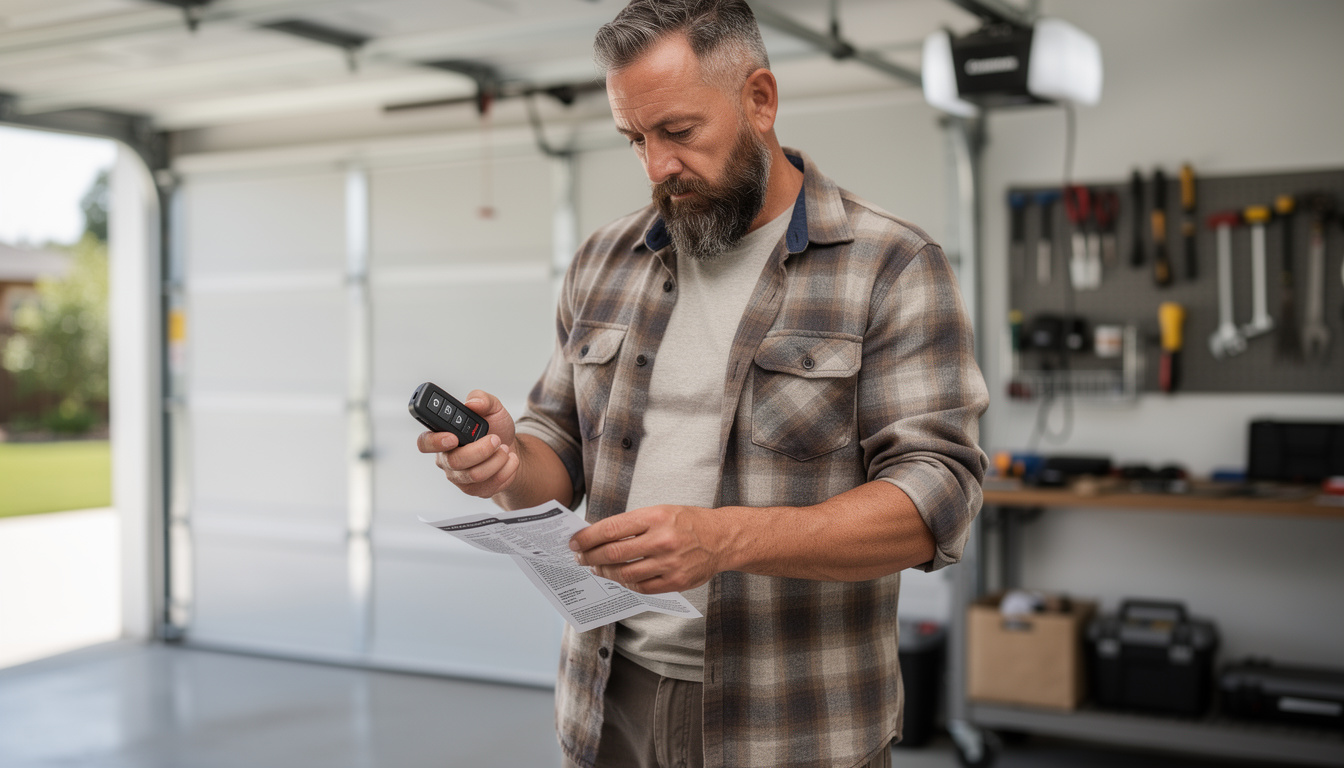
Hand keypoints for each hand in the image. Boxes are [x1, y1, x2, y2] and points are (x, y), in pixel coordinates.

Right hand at [416, 390, 518, 497]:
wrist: (511, 448)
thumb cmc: (495, 428)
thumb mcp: (492, 408)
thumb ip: (482, 399)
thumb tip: (472, 402)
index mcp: (443, 435)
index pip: (425, 442)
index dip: (435, 442)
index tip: (453, 438)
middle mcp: (446, 458)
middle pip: (454, 461)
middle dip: (480, 450)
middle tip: (496, 439)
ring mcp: (458, 476)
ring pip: (474, 475)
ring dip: (496, 460)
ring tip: (505, 449)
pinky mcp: (473, 489)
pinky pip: (488, 485)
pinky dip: (505, 471)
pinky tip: (510, 461)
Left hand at [569, 505, 731, 593]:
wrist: (722, 538)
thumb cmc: (688, 522)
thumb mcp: (661, 511)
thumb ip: (632, 523)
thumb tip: (599, 536)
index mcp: (655, 517)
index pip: (611, 528)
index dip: (588, 538)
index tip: (575, 542)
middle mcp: (662, 540)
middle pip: (614, 553)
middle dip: (590, 557)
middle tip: (580, 558)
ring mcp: (669, 563)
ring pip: (625, 573)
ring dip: (606, 573)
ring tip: (598, 569)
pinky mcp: (676, 582)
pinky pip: (642, 587)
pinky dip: (626, 583)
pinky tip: (620, 578)